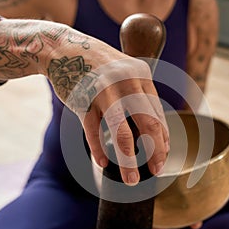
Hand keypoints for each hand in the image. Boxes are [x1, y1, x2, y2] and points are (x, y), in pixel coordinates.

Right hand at [83, 58, 168, 184]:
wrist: (64, 48)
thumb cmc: (99, 65)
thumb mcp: (125, 70)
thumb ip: (139, 93)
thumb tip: (154, 126)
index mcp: (141, 75)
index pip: (158, 113)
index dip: (163, 136)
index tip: (164, 153)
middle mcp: (126, 83)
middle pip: (148, 124)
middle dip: (156, 151)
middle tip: (157, 170)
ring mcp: (104, 92)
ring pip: (121, 133)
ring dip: (128, 161)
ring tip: (132, 180)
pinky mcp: (83, 101)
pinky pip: (93, 131)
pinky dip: (98, 149)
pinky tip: (103, 164)